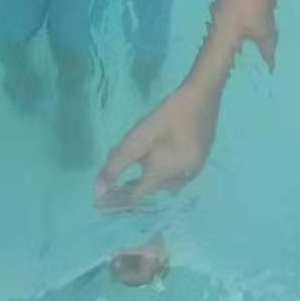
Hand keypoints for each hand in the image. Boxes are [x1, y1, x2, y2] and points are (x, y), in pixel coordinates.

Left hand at [95, 82, 220, 207]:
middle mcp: (181, 180)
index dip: (119, 199)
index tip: (103, 203)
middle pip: (152, 189)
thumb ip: (115, 166)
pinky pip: (178, 174)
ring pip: (167, 183)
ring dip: (151, 178)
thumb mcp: (136, 139)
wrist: (201, 97)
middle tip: (118, 181)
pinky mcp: (200, 160)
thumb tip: (97, 192)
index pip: (136, 196)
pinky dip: (165, 171)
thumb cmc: (166, 117)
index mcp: (163, 176)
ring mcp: (194, 170)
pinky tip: (160, 158)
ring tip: (138, 169)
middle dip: (135, 186)